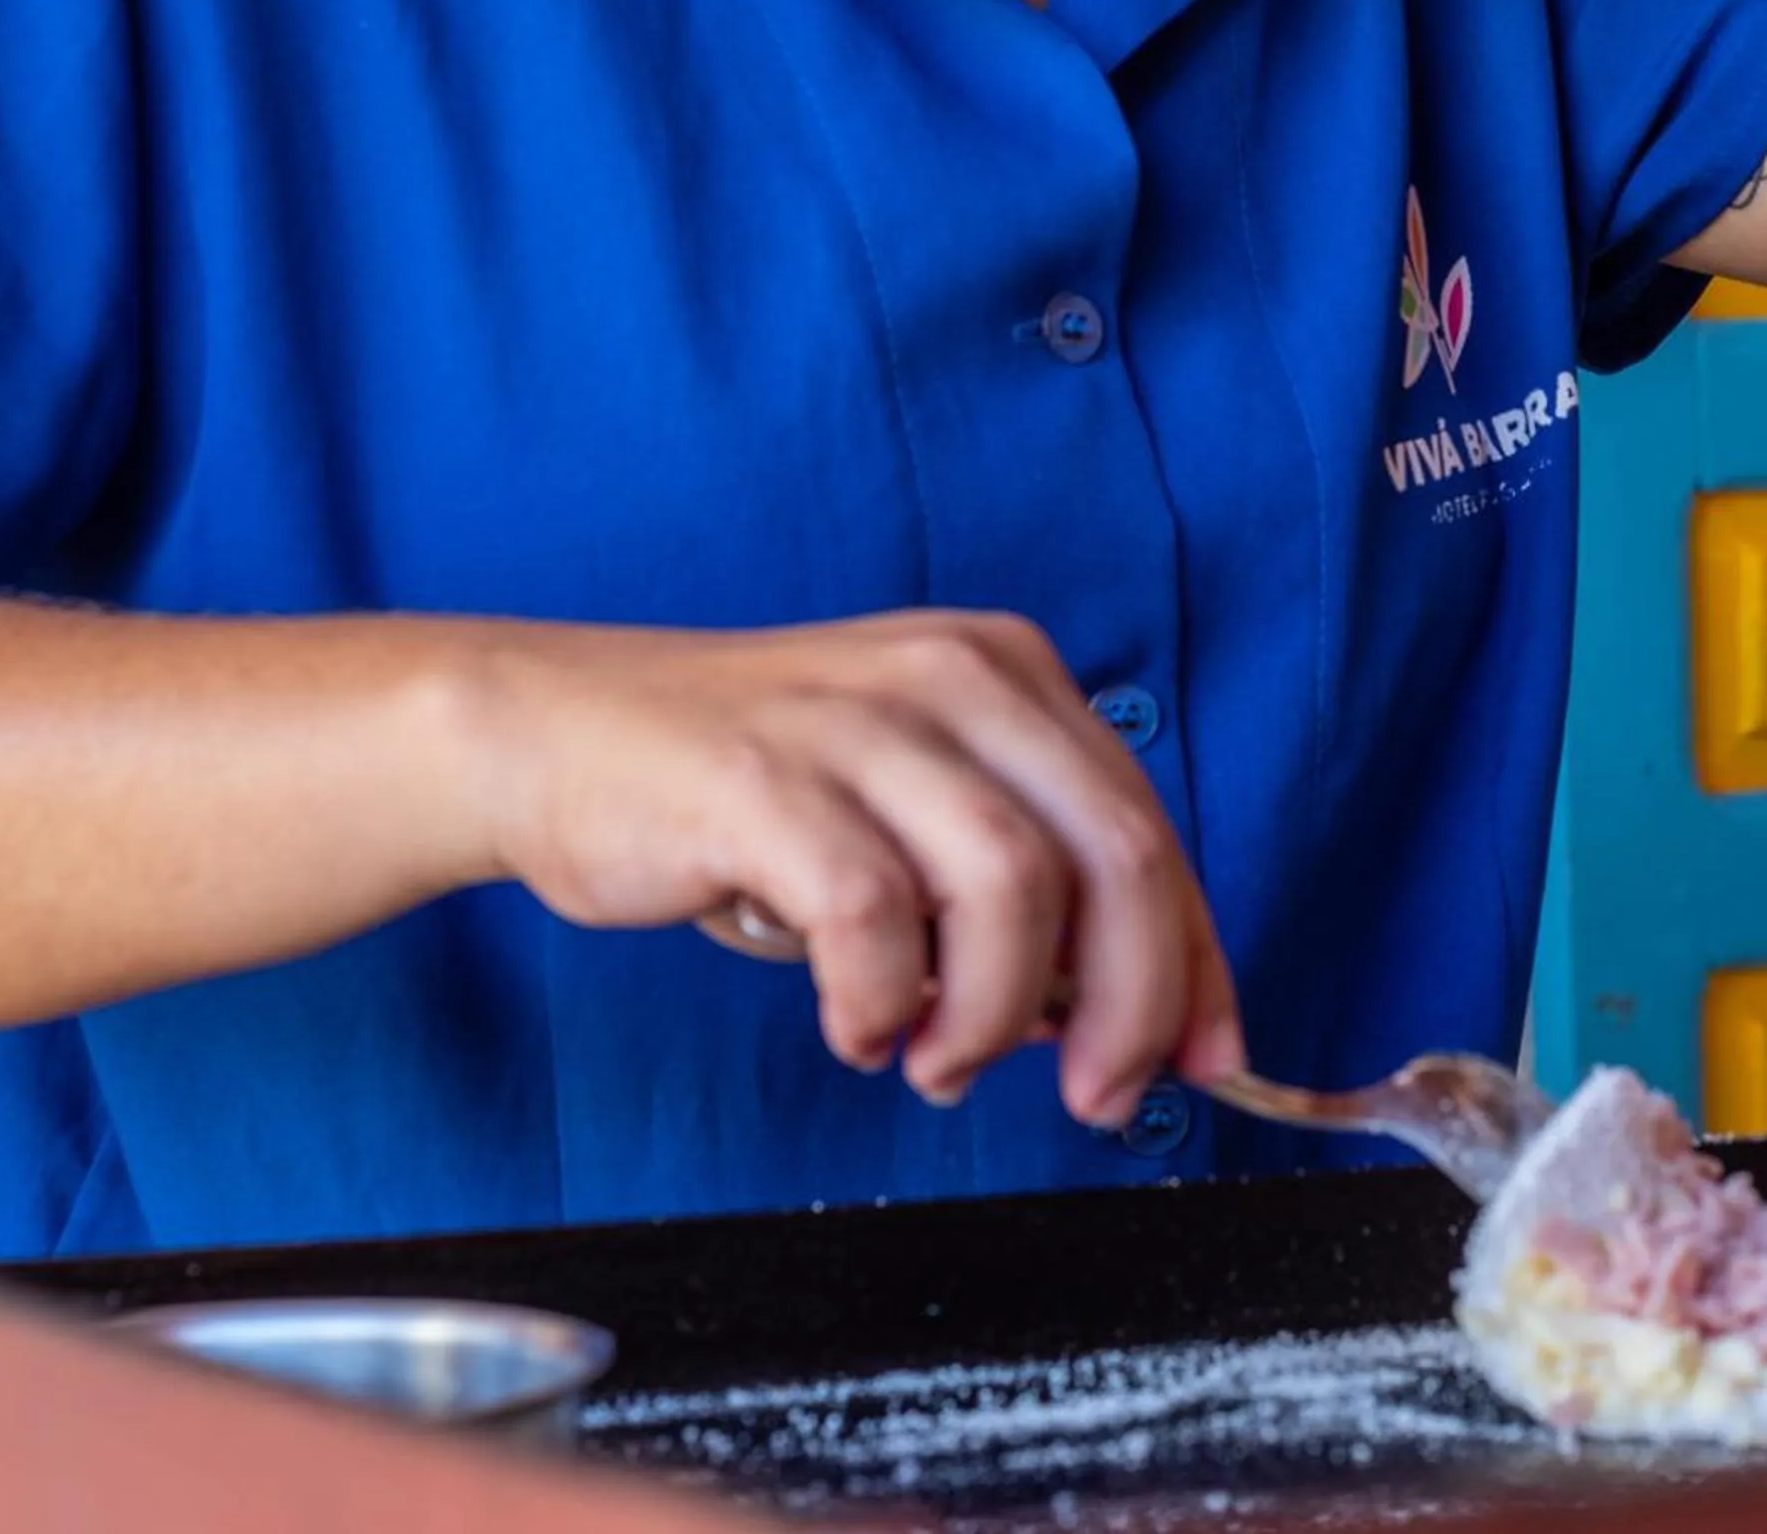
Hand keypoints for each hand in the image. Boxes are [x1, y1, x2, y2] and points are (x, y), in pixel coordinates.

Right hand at [459, 609, 1242, 1127]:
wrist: (555, 731)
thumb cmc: (744, 796)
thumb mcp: (906, 810)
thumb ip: (1014, 886)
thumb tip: (1110, 1014)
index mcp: (1005, 672)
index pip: (1147, 828)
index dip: (1194, 961)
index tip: (1211, 1060)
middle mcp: (951, 675)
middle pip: (1113, 852)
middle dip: (1128, 1002)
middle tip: (1091, 1095)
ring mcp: (858, 720)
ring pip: (1011, 886)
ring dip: (993, 1014)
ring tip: (933, 1059)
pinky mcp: (764, 778)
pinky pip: (874, 916)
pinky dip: (879, 1002)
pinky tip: (853, 1025)